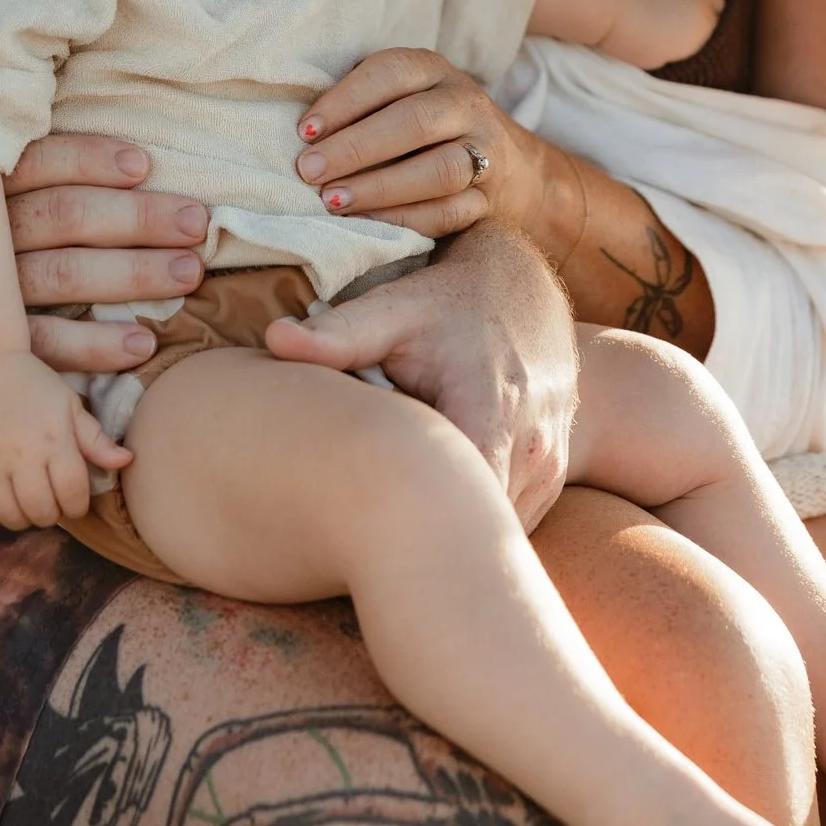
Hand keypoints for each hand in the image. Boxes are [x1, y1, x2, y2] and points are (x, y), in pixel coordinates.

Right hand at [0, 352, 130, 530]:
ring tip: (30, 501)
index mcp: (54, 439)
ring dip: (26, 517)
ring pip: (12, 517)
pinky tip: (7, 496)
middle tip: (54, 501)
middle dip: (54, 513)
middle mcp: (22, 455)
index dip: (79, 505)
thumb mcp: (69, 404)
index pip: (73, 494)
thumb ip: (96, 439)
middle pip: (43, 512)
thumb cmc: (32, 383)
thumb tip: (127, 461)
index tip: (76, 500)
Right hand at [2, 132, 208, 372]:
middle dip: (137, 217)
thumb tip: (123, 165)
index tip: (143, 165)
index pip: (38, 163)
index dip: (90, 160)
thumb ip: (28, 187)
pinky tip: (141, 344)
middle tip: (195, 223)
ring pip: (63, 274)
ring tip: (187, 274)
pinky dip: (94, 343)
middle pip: (64, 215)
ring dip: (132, 273)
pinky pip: (43, 344)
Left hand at [266, 224, 578, 530]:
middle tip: (362, 525)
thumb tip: (274, 340)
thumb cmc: (454, 302)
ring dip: (448, 524)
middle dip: (422, 532)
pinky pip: (509, 519)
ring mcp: (548, 471)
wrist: (526, 293)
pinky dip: (470, 513)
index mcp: (493, 409)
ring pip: (492, 528)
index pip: (457, 500)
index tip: (361, 522)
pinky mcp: (550, 479)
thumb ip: (340, 332)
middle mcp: (532, 449)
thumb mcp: (397, 309)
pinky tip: (432, 492)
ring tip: (395, 505)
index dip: (409, 523)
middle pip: (471, 524)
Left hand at [294, 48, 552, 237]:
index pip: (391, 73)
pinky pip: (450, 212)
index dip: (345, 100)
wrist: (508, 166)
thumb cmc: (423, 127)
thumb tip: (303, 133)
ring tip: (332, 201)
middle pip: (416, 121)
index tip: (303, 131)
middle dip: (356, 147)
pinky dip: (404, 220)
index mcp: (434, 70)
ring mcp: (485, 152)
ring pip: (439, 169)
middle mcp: (465, 104)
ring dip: (380, 188)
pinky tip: (366, 224)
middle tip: (308, 170)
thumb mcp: (400, 96)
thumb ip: (362, 104)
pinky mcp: (489, 198)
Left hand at [601, 0, 727, 69]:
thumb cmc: (628, 35)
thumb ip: (677, 52)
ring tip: (707, 8)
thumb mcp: (655, 60)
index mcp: (699, 37)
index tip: (697, 39)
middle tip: (699, 24)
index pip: (718, 39)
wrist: (613, 1)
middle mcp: (705, 11)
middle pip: (721, 17)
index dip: (706, 39)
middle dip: (712, 21)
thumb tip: (682, 46)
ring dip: (717, 3)